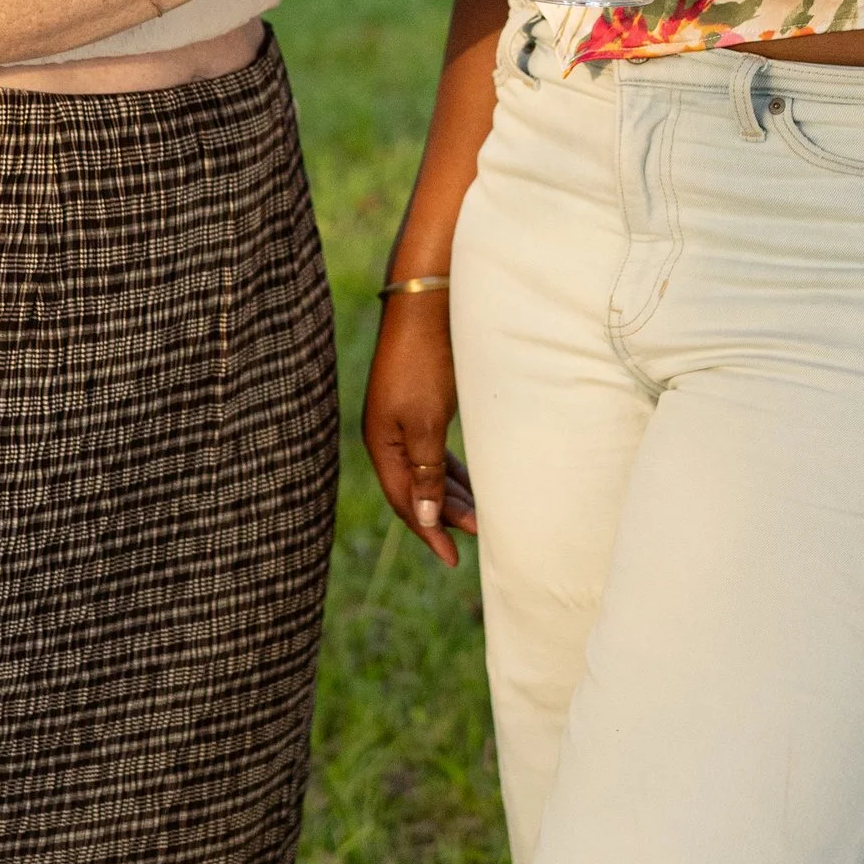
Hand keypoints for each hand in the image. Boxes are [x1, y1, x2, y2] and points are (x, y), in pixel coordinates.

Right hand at [363, 295, 478, 567]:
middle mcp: (387, 436)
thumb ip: (426, 471)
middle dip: (445, 515)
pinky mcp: (418, 406)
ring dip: (452, 494)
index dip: (429, 532)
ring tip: (481, 515)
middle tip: (480, 534)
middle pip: (415, 491)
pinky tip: (469, 479)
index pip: (405, 503)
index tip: (454, 559)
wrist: (426, 304)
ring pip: (427, 472)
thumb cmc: (425, 362)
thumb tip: (422, 519)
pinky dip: (452, 471)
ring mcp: (401, 421)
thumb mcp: (427, 422)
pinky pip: (433, 451)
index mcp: (383, 444)